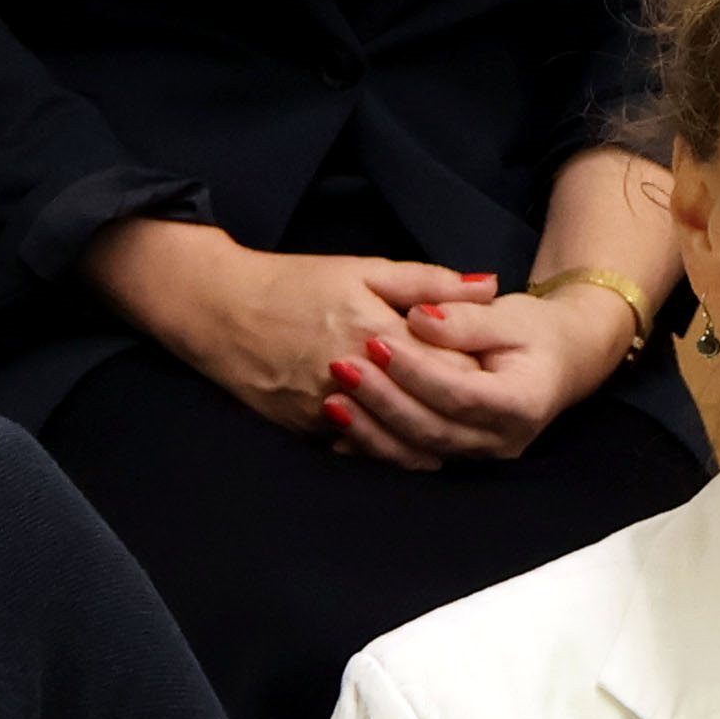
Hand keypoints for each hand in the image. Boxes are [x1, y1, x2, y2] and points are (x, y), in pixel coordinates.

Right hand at [91, 219, 508, 459]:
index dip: (478, 366)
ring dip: (429, 438)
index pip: (445, 360)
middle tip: (490, 406)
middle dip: (459, 406)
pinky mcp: (306, 430)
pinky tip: (411, 446)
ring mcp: (326, 407)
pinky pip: (359, 450)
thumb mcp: (364, 268)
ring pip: (395, 438)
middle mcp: (350, 372)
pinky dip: (386, 449)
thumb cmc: (293, 283)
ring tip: (457, 432)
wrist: (217, 310)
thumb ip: (430, 282)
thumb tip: (490, 285)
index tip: (502, 367)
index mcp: (370, 326)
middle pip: (425, 404)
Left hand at [329, 279, 638, 464]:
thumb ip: (466, 317)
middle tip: (343, 367)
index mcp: (523, 402)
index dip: (418, 371)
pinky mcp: (458, 459)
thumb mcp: (508, 315)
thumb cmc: (534, 332)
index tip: (378, 342)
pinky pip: (413, 460)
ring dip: (372, 429)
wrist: (559, 361)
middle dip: (385, 400)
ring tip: (333, 399)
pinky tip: (339, 433)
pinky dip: (375, 448)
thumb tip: (420, 319)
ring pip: (419, 452)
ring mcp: (479, 456)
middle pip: (435, 428)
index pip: (462, 393)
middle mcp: (503, 440)